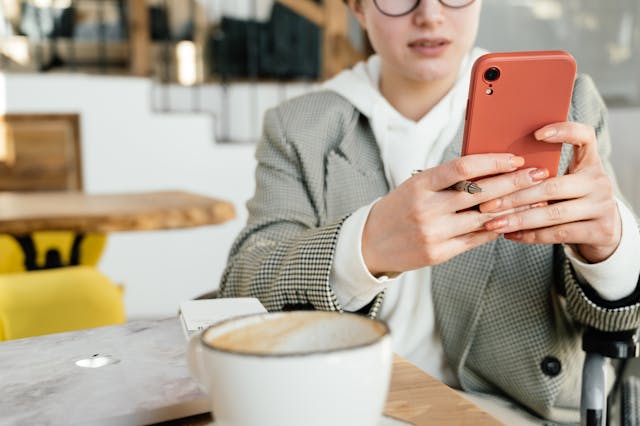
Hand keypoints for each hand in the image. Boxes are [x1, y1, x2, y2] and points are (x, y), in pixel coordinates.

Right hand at [361, 154, 549, 275]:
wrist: (370, 243)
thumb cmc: (398, 208)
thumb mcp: (415, 185)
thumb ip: (446, 179)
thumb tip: (489, 167)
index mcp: (419, 185)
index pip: (463, 168)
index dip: (493, 162)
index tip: (515, 159)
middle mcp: (426, 209)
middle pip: (480, 193)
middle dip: (515, 182)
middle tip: (540, 174)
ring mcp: (433, 233)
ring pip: (484, 218)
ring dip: (515, 207)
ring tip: (537, 199)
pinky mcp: (439, 254)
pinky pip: (476, 240)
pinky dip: (497, 229)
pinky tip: (514, 220)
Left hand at [481, 122, 621, 262]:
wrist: (605, 229)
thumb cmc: (571, 199)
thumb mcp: (566, 180)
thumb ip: (543, 172)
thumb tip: (497, 167)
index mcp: (590, 162)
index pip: (585, 137)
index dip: (564, 131)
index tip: (537, 134)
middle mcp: (599, 181)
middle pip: (553, 186)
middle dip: (515, 196)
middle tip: (487, 203)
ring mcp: (602, 207)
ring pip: (553, 213)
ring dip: (518, 219)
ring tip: (493, 223)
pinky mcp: (600, 231)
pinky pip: (559, 234)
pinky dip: (531, 235)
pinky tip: (510, 235)